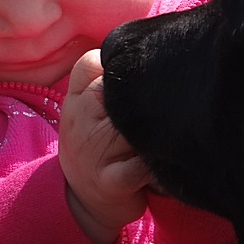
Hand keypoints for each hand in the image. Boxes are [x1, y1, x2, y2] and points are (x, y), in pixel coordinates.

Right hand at [59, 50, 151, 243]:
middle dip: (147, 102)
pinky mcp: (109, 182)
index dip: (122, 69)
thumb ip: (112, 77)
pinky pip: (140, 166)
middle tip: (162, 112)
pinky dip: (158, 165)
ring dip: (158, 132)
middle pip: (120, 92)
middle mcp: (80, 118)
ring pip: (135, 127)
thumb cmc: (100, 142)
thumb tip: (155, 43)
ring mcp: (92, 150)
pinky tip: (164, 163)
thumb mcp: (93, 105)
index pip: (93, 63)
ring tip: (166, 137)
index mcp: (77, 96)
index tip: (139, 83)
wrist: (84, 200)